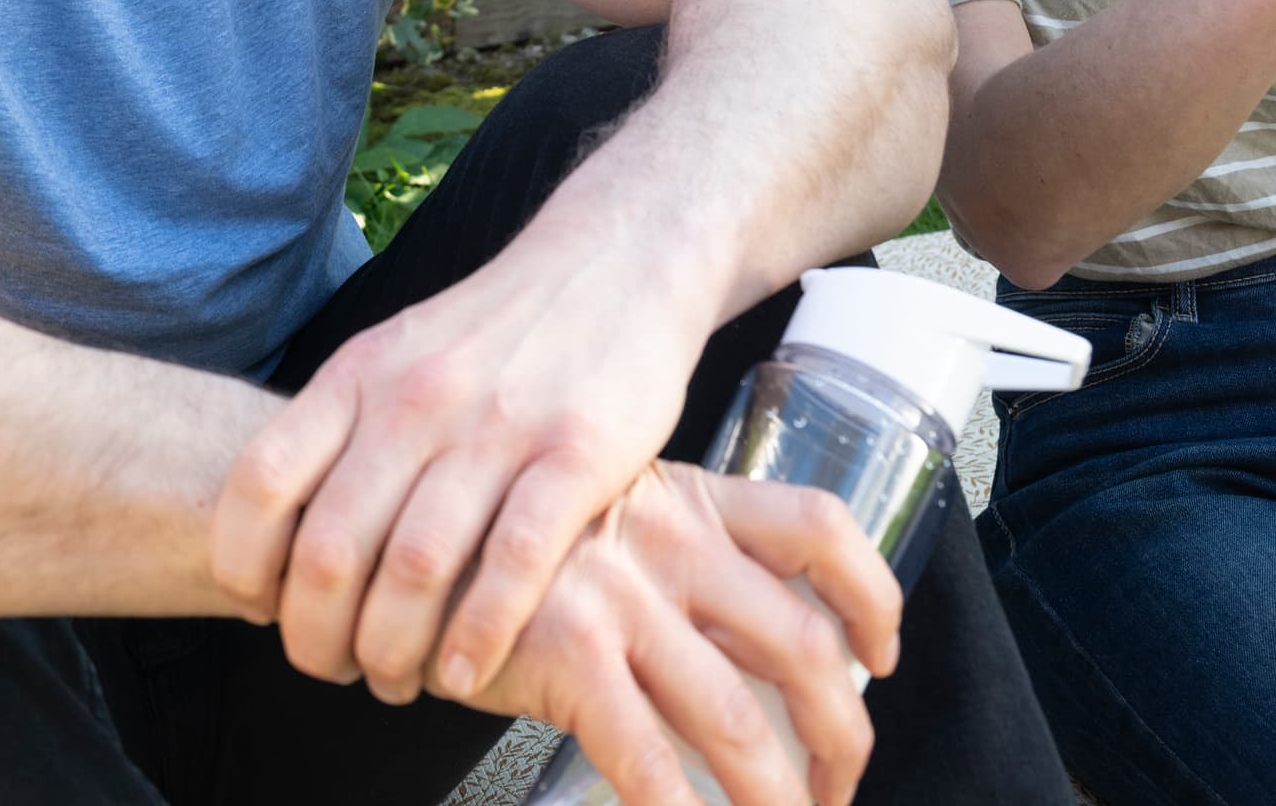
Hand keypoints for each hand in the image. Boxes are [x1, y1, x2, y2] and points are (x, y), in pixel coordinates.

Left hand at [213, 239, 716, 702]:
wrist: (615, 260)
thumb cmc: (495, 333)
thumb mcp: (397, 354)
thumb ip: (343, 430)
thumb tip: (279, 537)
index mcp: (359, 375)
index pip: (261, 481)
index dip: (244, 563)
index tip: (258, 610)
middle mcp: (417, 398)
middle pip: (331, 548)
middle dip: (316, 636)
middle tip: (330, 670)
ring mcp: (498, 425)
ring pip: (415, 568)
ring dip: (393, 651)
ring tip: (395, 682)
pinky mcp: (578, 451)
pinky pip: (513, 563)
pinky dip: (479, 635)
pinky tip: (465, 672)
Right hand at [464, 464, 901, 805]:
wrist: (391, 530)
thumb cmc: (497, 539)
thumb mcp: (599, 512)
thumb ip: (668, 560)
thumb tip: (735, 647)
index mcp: (689, 498)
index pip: (818, 529)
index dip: (871, 596)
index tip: (883, 654)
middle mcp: (668, 542)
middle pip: (801, 645)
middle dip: (840, 737)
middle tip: (837, 785)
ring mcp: (619, 598)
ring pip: (740, 721)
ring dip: (779, 798)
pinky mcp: (567, 654)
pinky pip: (648, 761)